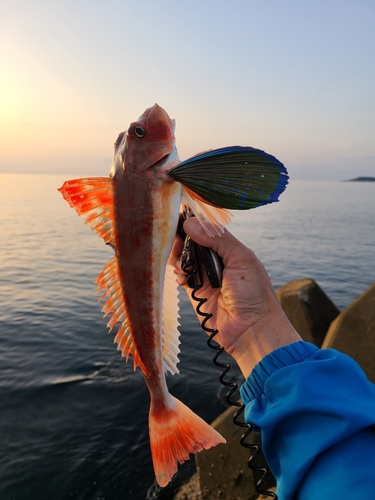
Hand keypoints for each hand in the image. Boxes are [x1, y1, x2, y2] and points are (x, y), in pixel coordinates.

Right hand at [169, 218, 300, 377]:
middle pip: (192, 242)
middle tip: (174, 238)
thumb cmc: (254, 294)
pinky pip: (181, 276)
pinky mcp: (196, 292)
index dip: (195, 223)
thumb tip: (192, 223)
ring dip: (179, 256)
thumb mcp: (241, 259)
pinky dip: (178, 273)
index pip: (208, 230)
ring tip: (181, 261)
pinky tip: (182, 276)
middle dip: (182, 239)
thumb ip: (218, 239)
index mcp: (230, 250)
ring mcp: (205, 277)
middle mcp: (217, 261)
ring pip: (184, 258)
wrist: (252, 331)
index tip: (180, 215)